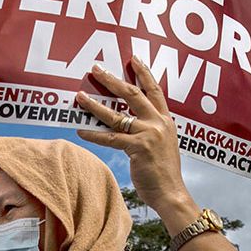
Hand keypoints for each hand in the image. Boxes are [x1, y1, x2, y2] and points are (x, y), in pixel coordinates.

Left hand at [74, 58, 194, 221]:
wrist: (171, 192)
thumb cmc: (164, 172)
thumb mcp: (163, 144)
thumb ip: (151, 130)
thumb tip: (130, 122)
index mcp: (166, 120)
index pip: (155, 90)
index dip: (144, 73)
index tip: (133, 58)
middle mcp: (159, 123)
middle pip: (132, 94)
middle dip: (112, 79)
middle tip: (96, 68)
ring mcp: (149, 135)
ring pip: (116, 115)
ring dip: (95, 105)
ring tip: (79, 96)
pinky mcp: (138, 149)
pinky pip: (110, 138)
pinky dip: (94, 134)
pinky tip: (80, 130)